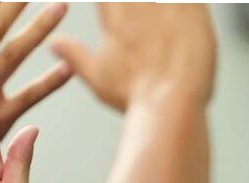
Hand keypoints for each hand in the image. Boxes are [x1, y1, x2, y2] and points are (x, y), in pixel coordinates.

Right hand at [50, 3, 215, 111]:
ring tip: (163, 24)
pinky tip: (190, 12)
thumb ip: (75, 54)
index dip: (112, 3)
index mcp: (113, 14)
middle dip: (141, 5)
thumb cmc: (134, 96)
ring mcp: (166, 4)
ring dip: (163, 5)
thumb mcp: (98, 76)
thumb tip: (53, 43)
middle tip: (146, 21)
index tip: (118, 10)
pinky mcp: (195, 9)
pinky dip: (192, 4)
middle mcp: (138, 3)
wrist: (170, 106)